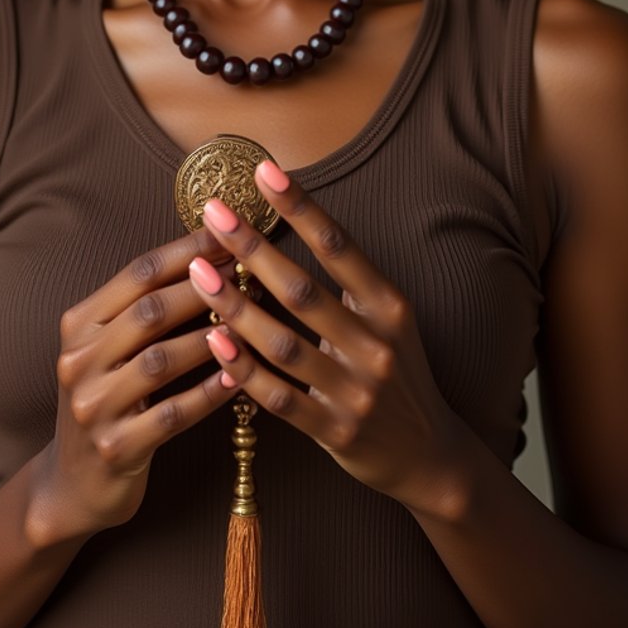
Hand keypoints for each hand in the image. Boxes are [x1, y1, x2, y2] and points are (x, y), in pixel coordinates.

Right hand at [30, 225, 237, 546]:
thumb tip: (211, 259)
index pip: (137, 274)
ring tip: (253, 324)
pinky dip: (208, 394)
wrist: (73, 483)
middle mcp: (79, 360)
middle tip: (248, 272)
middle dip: (203, 288)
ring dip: (211, 339)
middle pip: (149, 312)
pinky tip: (238, 380)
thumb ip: (145, 310)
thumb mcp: (109, 350)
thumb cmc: (108, 401)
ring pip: (161, 361)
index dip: (186, 251)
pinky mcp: (115, 449)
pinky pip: (171, 415)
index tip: (229, 234)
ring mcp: (93, 407)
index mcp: (79, 325)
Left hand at [188, 159, 461, 515]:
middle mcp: (376, 345)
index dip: (301, 207)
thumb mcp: (389, 320)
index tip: (265, 172)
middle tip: (214, 213)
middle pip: (302, 290)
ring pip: (283, 344)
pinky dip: (244, 369)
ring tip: (198, 273)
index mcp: (390, 307)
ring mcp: (355, 392)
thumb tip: (291, 224)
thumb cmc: (397, 372)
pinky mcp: (334, 432)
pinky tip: (214, 340)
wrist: (429, 455)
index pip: (339, 245)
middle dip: (253, 248)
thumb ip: (349, 283)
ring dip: (236, 306)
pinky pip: (279, 398)